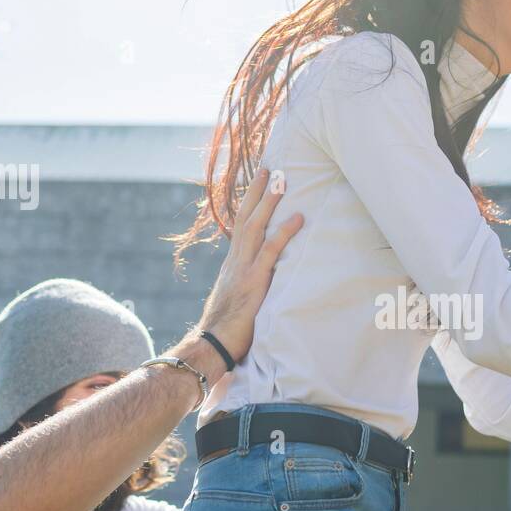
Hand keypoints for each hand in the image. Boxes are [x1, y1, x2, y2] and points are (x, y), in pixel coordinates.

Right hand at [197, 168, 302, 360]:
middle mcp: (235, 259)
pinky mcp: (253, 281)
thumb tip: (260, 278)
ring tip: (282, 180)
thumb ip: (247, 283)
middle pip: (246, 217)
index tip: (258, 183)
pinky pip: (270, 251)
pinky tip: (298, 218)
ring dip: (269, 202)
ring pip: (256, 227)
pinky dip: (284, 232)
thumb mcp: (237, 298)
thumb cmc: (226, 327)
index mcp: (232, 262)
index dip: (250, 203)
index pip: (241, 224)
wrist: (212, 342)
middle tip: (269, 167)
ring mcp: (243, 268)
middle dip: (257, 191)